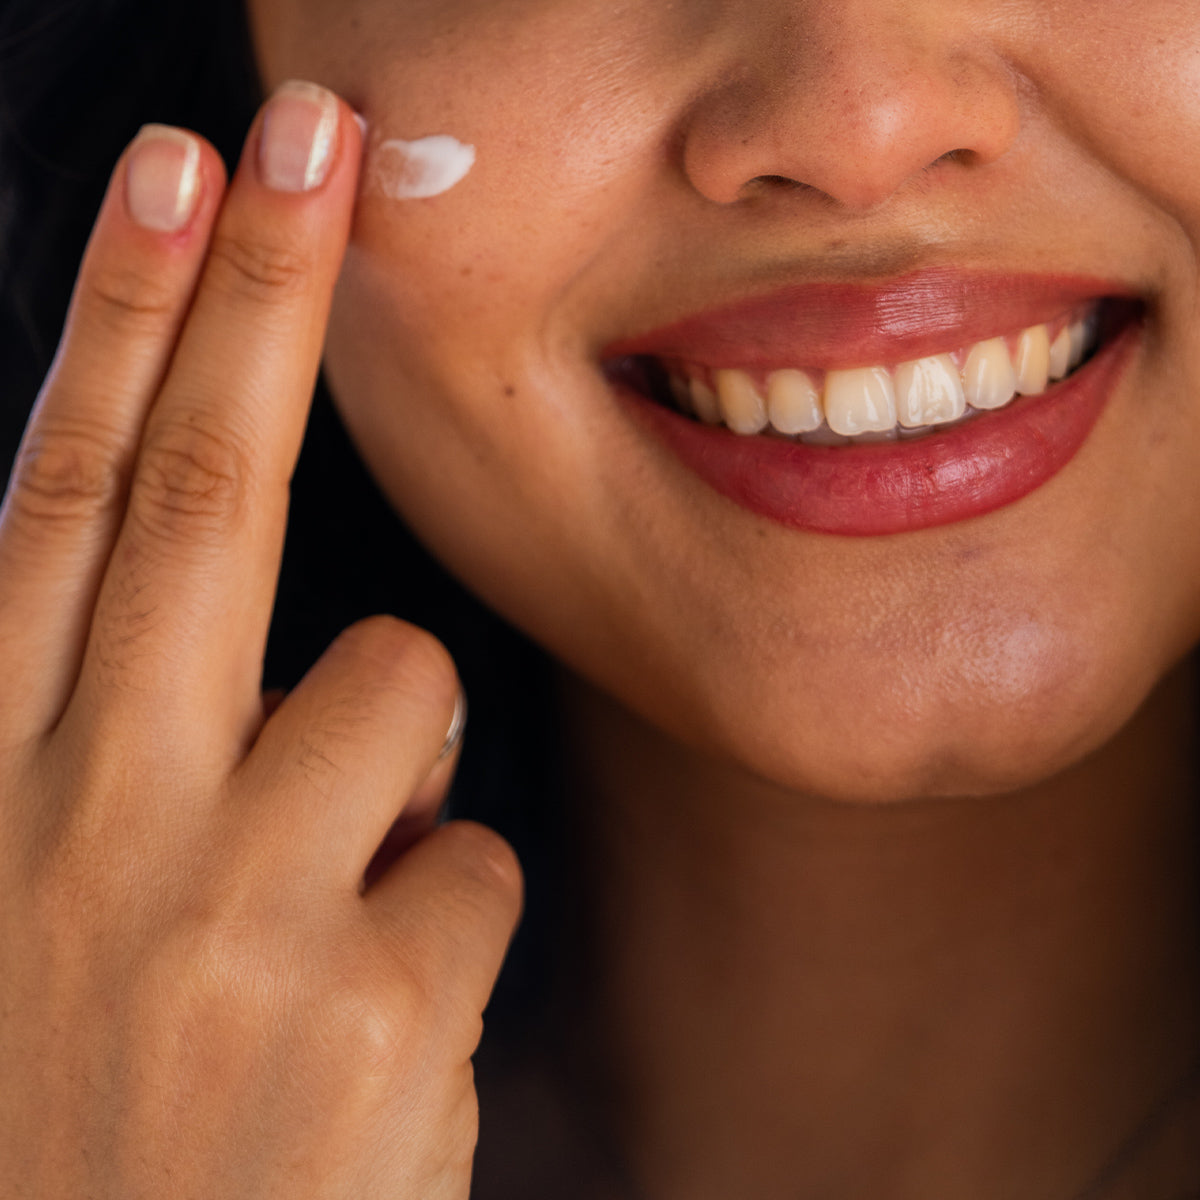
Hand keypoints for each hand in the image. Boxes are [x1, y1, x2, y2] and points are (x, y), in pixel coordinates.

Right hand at [0, 82, 521, 1197]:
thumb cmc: (78, 1109)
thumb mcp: (37, 906)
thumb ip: (125, 753)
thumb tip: (285, 656)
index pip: (64, 495)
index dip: (119, 317)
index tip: (173, 174)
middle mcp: (89, 820)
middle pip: (207, 492)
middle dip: (259, 294)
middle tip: (306, 141)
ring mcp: (231, 911)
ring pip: (406, 693)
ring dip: (393, 767)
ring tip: (325, 908)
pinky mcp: (366, 1009)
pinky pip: (474, 864)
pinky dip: (441, 918)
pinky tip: (365, 1034)